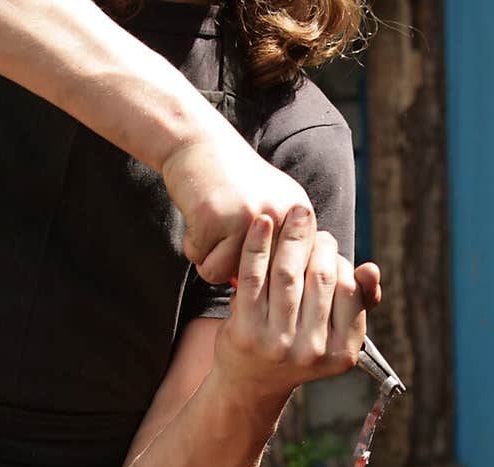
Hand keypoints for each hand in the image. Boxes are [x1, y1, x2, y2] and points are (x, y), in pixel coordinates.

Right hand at [161, 130, 313, 283]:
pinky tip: (198, 220)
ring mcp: (248, 218)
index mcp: (299, 213)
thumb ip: (286, 243)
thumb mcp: (272, 203)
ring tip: (211, 230)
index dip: (267, 275)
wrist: (197, 142)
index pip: (292, 272)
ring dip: (210, 260)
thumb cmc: (233, 181)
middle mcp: (279, 216)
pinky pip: (202, 262)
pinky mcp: (215, 219)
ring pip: (225, 274)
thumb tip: (286, 298)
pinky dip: (194, 247)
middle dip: (238, 271)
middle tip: (227, 245)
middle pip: (259, 278)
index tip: (252, 260)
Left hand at [212, 205, 381, 400]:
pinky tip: (261, 221)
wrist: (250, 383)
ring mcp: (278, 344)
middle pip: (319, 278)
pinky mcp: (245, 333)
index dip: (339, 258)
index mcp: (342, 352)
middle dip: (316, 241)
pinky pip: (252, 278)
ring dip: (290, 235)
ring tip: (294, 214)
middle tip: (308, 220)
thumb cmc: (298, 346)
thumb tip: (371, 268)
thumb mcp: (334, 333)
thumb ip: (358, 302)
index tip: (327, 244)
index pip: (348, 290)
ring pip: (286, 274)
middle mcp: (312, 352)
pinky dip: (257, 245)